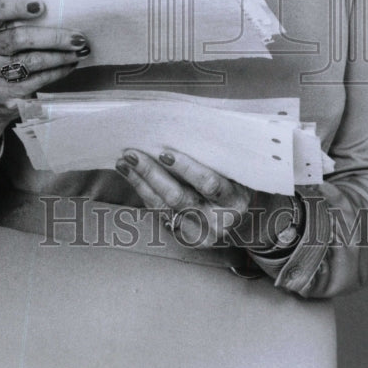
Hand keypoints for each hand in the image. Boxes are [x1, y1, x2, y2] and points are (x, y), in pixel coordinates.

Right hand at [0, 0, 89, 158]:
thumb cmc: (3, 54)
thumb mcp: (2, 33)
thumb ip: (20, 21)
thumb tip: (63, 14)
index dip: (15, 7)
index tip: (41, 6)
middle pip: (18, 38)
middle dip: (53, 37)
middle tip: (78, 38)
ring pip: (30, 62)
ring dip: (60, 57)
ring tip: (79, 52)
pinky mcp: (2, 93)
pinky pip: (36, 80)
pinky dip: (57, 72)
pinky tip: (69, 66)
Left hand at [115, 148, 253, 248]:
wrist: (243, 222)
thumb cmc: (236, 185)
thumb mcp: (235, 171)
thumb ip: (214, 156)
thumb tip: (180, 127)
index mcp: (235, 200)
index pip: (208, 183)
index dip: (185, 168)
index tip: (163, 152)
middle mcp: (218, 221)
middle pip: (178, 197)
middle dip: (152, 173)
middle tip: (132, 154)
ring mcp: (200, 234)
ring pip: (163, 207)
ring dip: (140, 182)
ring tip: (124, 163)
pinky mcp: (185, 240)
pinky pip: (160, 213)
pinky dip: (145, 193)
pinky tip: (133, 177)